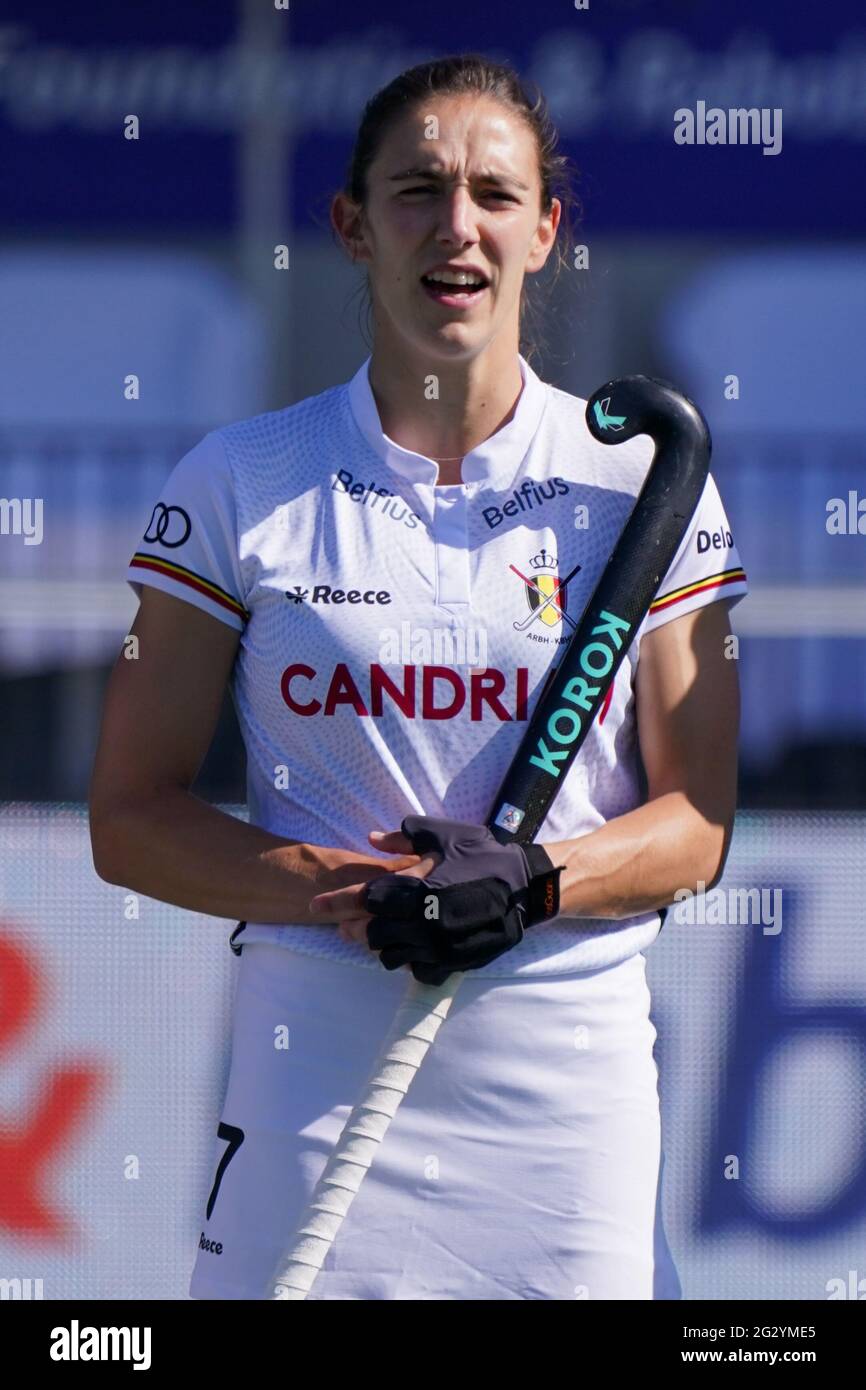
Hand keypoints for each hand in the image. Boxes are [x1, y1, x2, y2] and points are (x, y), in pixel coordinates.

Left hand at [310, 817, 561, 981]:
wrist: (525, 888)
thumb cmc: (483, 855)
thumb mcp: (444, 834)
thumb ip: (404, 836)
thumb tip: (371, 839)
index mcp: (417, 888)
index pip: (363, 899)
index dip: (334, 903)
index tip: (315, 907)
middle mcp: (424, 920)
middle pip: (370, 934)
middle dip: (355, 928)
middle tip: (349, 925)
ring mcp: (439, 946)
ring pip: (389, 956)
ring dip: (381, 946)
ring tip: (384, 934)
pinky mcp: (453, 962)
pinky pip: (417, 970)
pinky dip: (409, 960)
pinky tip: (413, 947)